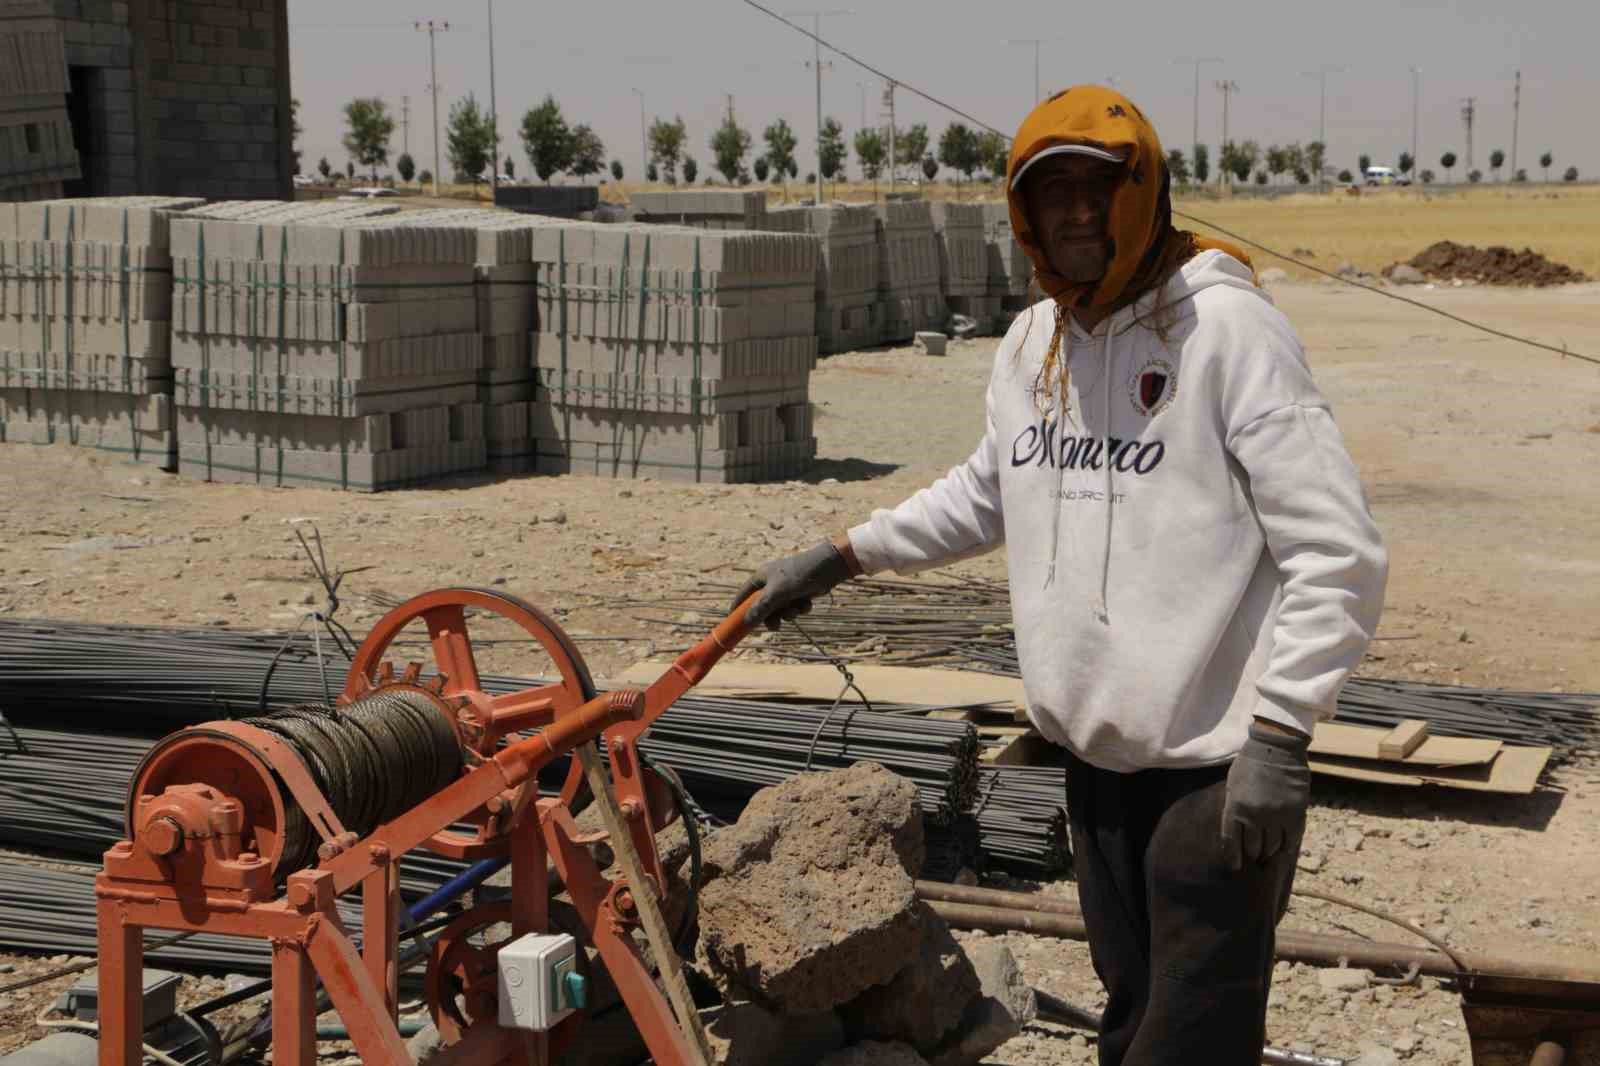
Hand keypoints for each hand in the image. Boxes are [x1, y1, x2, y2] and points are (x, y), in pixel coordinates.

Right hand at [732, 540, 853, 630]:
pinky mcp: (799, 592)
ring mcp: (786, 588)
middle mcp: (771, 582)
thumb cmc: (800, 575)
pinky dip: (800, 608)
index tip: (733, 624)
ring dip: (789, 613)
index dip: (738, 610)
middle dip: (771, 617)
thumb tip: (747, 621)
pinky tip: (807, 603)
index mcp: (761, 577)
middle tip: (776, 626)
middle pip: (763, 607)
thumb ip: (762, 608)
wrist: (829, 567)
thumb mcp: (778, 593)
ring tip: (796, 608)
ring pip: (780, 610)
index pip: (743, 595)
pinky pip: (794, 607)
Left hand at [1221, 720, 1310, 870]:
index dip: (1233, 857)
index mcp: (1235, 807)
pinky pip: (1291, 840)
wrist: (1276, 747)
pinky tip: (1282, 851)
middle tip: (1253, 860)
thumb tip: (1236, 832)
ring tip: (1267, 857)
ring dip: (1268, 854)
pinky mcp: (1295, 813)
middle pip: (1253, 847)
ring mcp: (1276, 815)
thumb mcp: (1233, 785)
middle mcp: (1255, 815)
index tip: (1234, 867)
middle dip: (1252, 855)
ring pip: (1272, 847)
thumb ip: (1233, 808)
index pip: (1232, 841)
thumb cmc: (1250, 764)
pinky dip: (1286, 848)